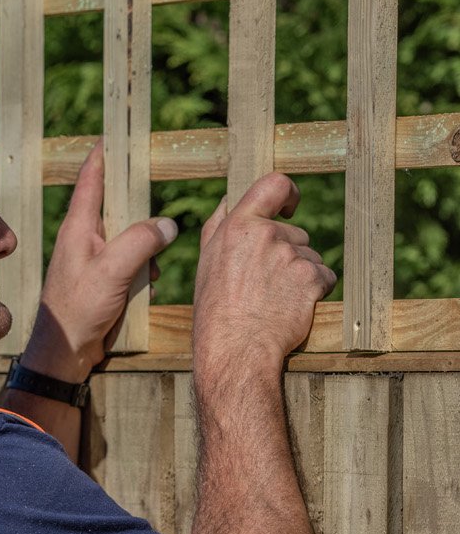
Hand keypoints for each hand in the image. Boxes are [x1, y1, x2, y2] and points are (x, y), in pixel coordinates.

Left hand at [23, 141, 177, 380]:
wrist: (66, 354)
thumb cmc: (77, 310)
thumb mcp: (112, 271)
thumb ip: (141, 242)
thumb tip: (168, 225)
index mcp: (78, 226)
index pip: (91, 178)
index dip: (104, 153)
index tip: (116, 131)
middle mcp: (86, 237)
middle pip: (120, 206)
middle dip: (141, 208)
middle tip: (159, 203)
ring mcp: (96, 259)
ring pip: (133, 238)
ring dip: (147, 251)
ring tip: (148, 275)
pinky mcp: (106, 279)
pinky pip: (134, 265)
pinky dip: (144, 274)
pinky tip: (144, 291)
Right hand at [192, 172, 336, 374]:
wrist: (236, 348)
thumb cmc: (216, 309)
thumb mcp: (206, 262)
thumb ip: (218, 226)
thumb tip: (230, 199)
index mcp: (238, 226)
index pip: (273, 185)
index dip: (288, 193)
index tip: (290, 207)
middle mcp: (266, 235)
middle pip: (296, 234)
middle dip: (290, 254)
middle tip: (268, 284)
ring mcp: (291, 256)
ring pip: (311, 257)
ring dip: (302, 275)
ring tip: (277, 299)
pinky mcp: (311, 278)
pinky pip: (325, 278)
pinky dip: (316, 291)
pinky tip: (294, 306)